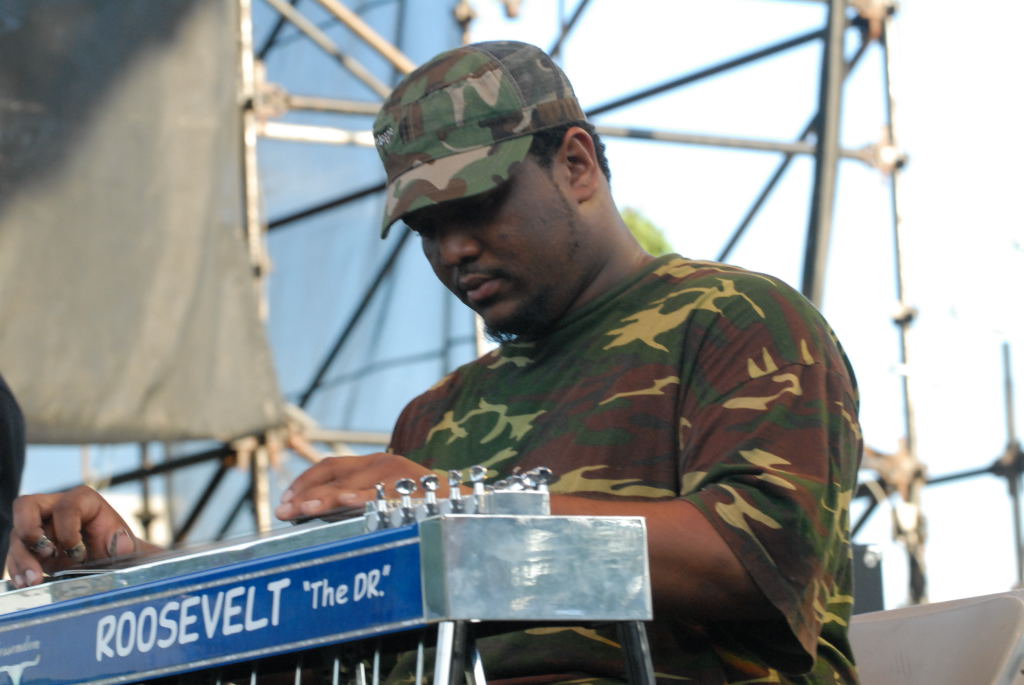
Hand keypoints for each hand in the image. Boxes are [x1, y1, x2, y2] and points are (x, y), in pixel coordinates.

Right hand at [6, 486, 139, 587]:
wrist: (111, 565)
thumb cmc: (118, 550)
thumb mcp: (127, 547)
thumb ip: (125, 545)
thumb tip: (121, 544)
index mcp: (83, 501)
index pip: (66, 506)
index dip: (68, 531)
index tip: (78, 554)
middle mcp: (55, 508)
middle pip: (27, 505)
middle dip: (29, 531)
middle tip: (46, 554)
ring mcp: (39, 527)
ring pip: (17, 534)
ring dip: (21, 559)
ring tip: (34, 581)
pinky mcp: (29, 548)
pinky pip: (14, 554)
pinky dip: (18, 570)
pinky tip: (26, 584)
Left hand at [276, 453, 446, 520]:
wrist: (463, 502)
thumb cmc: (420, 503)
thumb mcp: (385, 494)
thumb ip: (355, 499)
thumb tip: (312, 512)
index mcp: (373, 463)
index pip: (330, 466)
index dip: (304, 481)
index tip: (285, 501)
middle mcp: (381, 464)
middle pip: (334, 477)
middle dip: (305, 495)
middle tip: (283, 513)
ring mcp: (396, 475)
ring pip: (351, 487)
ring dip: (323, 500)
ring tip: (301, 510)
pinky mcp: (410, 489)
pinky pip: (380, 496)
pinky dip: (360, 500)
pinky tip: (343, 503)